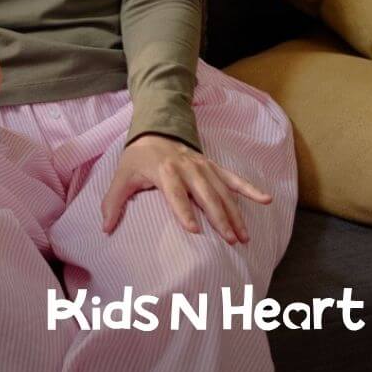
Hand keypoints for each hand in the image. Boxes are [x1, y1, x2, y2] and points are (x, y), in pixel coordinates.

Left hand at [100, 134, 272, 245]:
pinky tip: (266, 200)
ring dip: (235, 213)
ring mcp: (203, 166)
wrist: (154, 130)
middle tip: (230, 240)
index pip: (175, 193)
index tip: (195, 230)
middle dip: (219, 217)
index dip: (184, 211)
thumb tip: (105, 228)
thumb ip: (113, 201)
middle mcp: (187, 167)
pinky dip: (250, 188)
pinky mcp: (212, 166)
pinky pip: (234, 178)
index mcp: (164, 170)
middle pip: (206, 194)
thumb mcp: (121, 176)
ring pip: (223, 191)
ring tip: (244, 236)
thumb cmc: (137, 158)